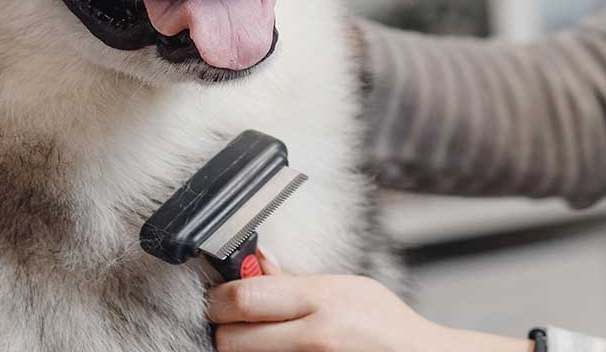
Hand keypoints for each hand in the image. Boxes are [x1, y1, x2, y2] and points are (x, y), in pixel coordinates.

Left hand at [207, 252, 530, 351]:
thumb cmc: (387, 326)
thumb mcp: (346, 288)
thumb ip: (295, 280)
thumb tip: (256, 261)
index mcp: (321, 301)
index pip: (242, 298)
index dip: (218, 299)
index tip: (218, 298)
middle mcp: (315, 337)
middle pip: (231, 339)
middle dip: (227, 330)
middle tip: (235, 324)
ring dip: (244, 349)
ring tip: (264, 338)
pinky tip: (277, 349)